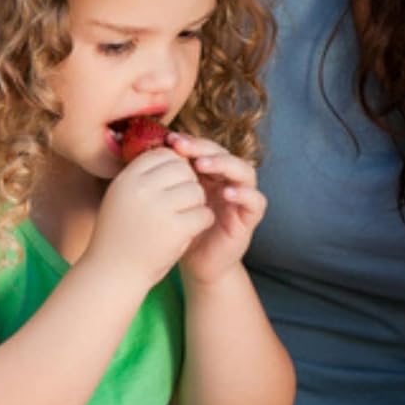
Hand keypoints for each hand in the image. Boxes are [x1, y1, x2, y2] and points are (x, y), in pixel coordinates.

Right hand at [88, 148, 215, 288]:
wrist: (114, 273)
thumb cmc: (121, 233)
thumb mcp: (123, 197)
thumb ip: (145, 176)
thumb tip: (174, 151)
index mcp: (126, 179)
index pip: (162, 155)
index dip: (174, 167)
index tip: (172, 185)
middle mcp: (140, 189)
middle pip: (184, 170)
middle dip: (188, 185)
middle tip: (180, 204)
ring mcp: (158, 208)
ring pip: (197, 191)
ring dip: (196, 205)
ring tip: (181, 219)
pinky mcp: (176, 228)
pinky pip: (204, 214)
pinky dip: (201, 223)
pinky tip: (188, 232)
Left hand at [167, 132, 267, 285]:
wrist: (196, 264)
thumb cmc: (180, 232)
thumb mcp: (170, 202)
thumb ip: (167, 180)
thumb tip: (148, 152)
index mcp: (209, 176)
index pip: (206, 149)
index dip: (191, 142)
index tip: (170, 140)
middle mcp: (228, 182)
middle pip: (225, 154)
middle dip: (205, 148)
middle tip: (184, 147)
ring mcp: (241, 198)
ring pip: (245, 171)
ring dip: (225, 165)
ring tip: (203, 165)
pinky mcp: (250, 217)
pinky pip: (256, 200)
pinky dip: (244, 194)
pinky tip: (226, 193)